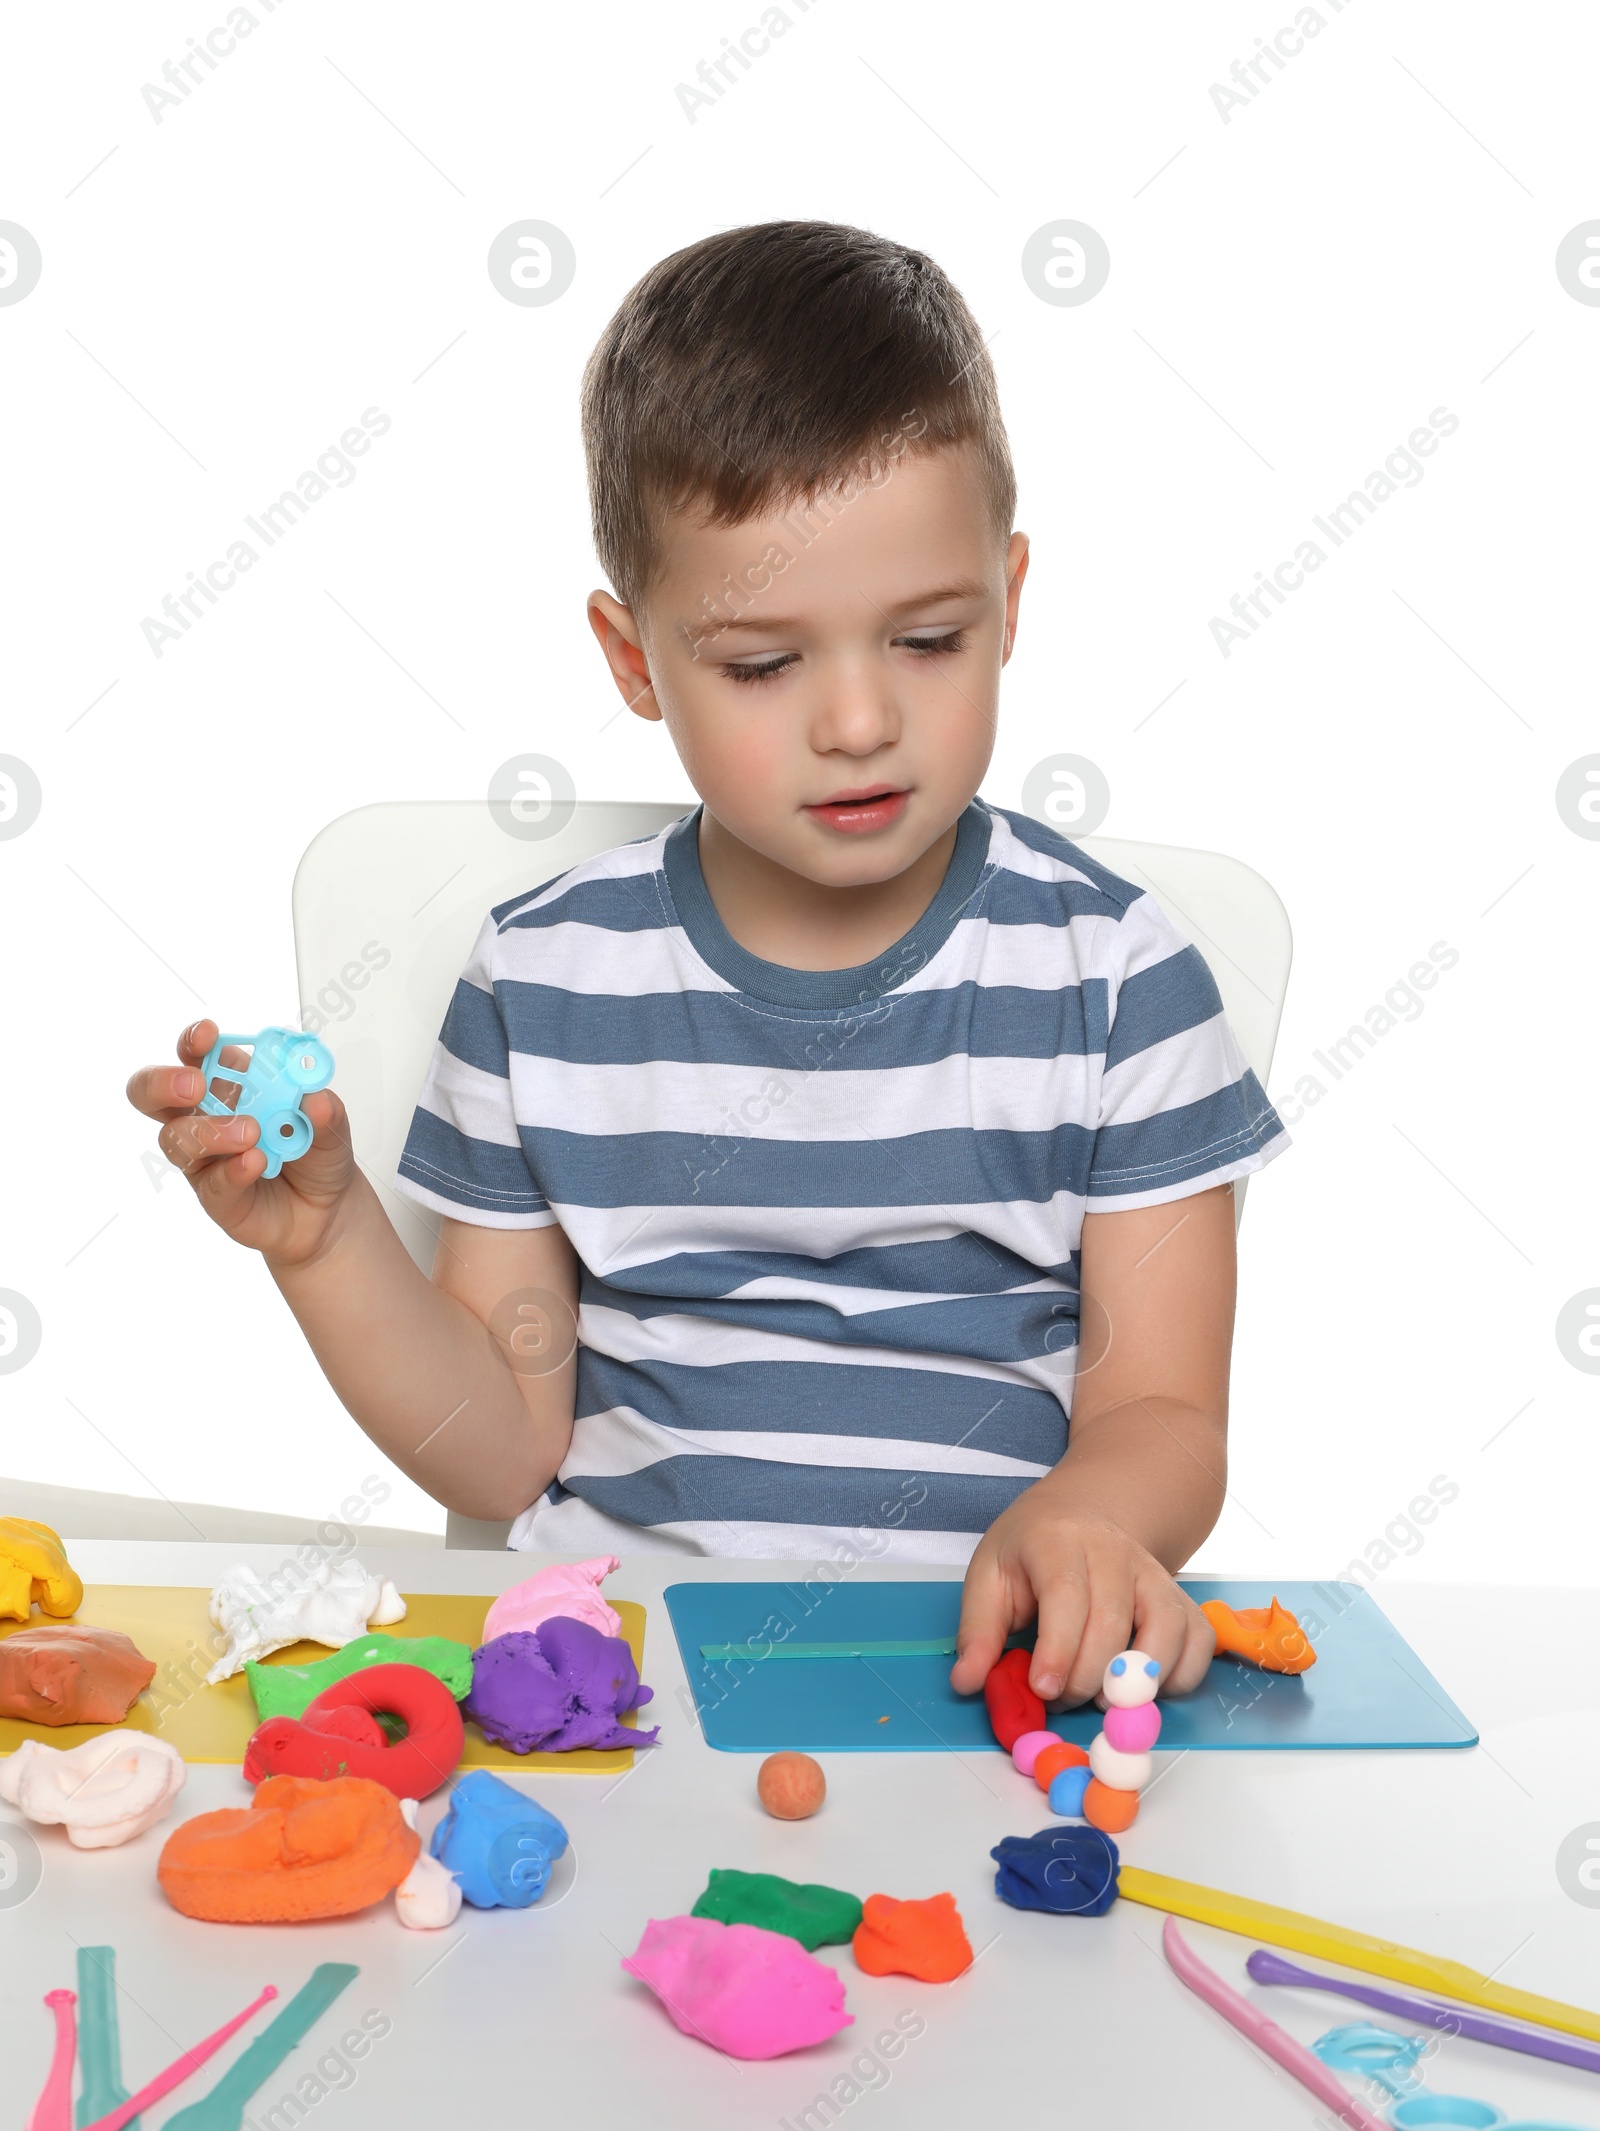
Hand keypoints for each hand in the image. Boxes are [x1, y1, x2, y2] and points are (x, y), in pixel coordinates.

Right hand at [126, 1020, 357, 1268]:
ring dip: (211, 1131)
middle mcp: (206, 1115)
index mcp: (231, 1082)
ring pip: (176, 1138)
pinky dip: (232, 1169)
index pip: (196, 1052)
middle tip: (196, 1086)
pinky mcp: (214, 1194)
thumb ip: (325, 1108)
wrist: (330, 1207)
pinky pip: (211, 1182)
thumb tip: (316, 1097)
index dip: (193, 1040)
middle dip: (164, 1082)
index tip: (208, 1035)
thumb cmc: (317, 1152)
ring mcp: (204, 1157)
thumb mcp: (332, 1123)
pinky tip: (255, 1162)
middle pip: (152, 1092)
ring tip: (251, 1134)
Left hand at [949, 1485, 1215, 1707]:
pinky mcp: (1180, 1596)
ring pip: (1166, 1629)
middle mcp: (1114, 1552)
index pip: (1066, 1595)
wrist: (1085, 1512)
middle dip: (1085, 1677)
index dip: (1058, 1650)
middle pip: (1112, 1621)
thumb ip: (978, 1630)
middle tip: (1059, 1700)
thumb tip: (967, 1682)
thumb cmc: (1031, 1549)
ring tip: (1102, 1699)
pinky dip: (1182, 1674)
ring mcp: (1154, 1573)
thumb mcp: (989, 1574)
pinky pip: (1198, 1639)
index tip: (1043, 1690)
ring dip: (1137, 1681)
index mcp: (1058, 1541)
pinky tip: (1145, 1689)